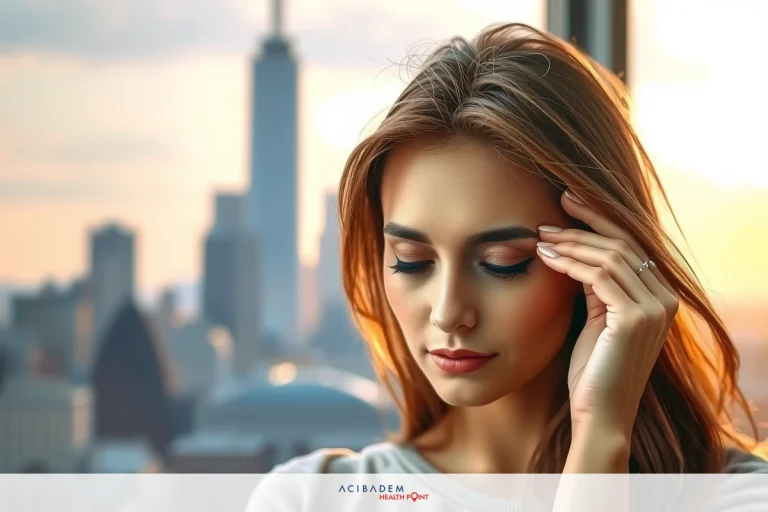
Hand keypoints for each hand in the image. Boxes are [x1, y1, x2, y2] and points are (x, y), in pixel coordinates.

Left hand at [536, 190, 679, 437]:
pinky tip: (547, 257)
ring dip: (571, 243)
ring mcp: (655, 309)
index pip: (630, 247)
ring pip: (610, 256)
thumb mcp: (596, 319)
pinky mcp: (636, 319)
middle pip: (623, 244)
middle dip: (583, 225)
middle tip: (548, 217)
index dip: (598, 222)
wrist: (599, 414)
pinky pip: (599, 276)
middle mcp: (664, 300)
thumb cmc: (591, 371)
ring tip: (541, 237)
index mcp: (659, 298)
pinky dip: (570, 262)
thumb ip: (596, 288)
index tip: (567, 205)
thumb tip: (574, 251)